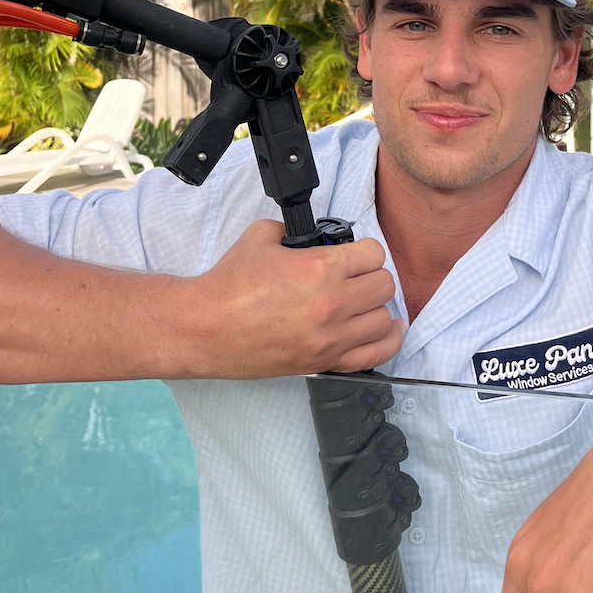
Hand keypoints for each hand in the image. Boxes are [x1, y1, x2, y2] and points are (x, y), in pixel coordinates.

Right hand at [186, 219, 401, 378]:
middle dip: (371, 275)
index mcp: (320, 269)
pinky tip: (387, 330)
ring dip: (375, 307)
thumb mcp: (261, 237)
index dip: (364, 250)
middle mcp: (332, 304)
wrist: (205, 328)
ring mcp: (330, 337)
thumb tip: (308, 235)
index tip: (354, 255)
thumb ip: (293, 231)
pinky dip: (387, 341)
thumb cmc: (228, 286)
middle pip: (384, 285)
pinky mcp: (324, 361)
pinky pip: (376, 355)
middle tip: (356, 277)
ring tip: (362, 302)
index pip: (373, 254)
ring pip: (383, 319)